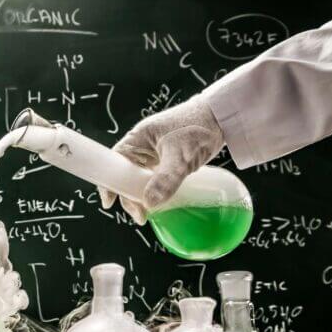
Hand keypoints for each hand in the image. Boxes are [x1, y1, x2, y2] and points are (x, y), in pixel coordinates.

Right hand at [100, 96, 224, 224]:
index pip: (113, 163)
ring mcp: (153, 154)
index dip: (109, 183)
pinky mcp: (166, 161)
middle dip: (129, 197)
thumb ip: (166, 180)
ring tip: (148, 213)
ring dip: (141, 196)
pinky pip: (154, 179)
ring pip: (139, 179)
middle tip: (140, 215)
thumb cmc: (198, 127)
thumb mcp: (181, 156)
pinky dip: (154, 191)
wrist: (222, 116)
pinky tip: (161, 203)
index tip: (110, 203)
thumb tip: (149, 204)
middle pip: (125, 175)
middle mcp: (141, 148)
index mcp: (137, 140)